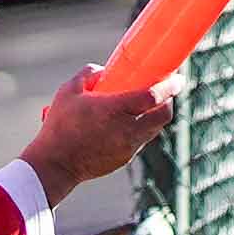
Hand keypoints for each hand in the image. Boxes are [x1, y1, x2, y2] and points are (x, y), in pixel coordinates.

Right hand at [20, 71, 178, 192]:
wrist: (55, 163)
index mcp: (116, 109)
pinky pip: (141, 141)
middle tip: (166, 91)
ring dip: (156, 116)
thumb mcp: (68, 91)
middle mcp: (128, 129)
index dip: (170, 86)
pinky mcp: (125, 158)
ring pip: (155, 129)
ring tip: (147, 106)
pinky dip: (142, 130)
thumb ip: (88, 74)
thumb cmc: (59, 125)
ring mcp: (129, 146)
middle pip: (164, 115)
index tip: (177, 78)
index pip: (154, 96)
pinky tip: (129, 123)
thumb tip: (103, 71)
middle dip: (169, 101)